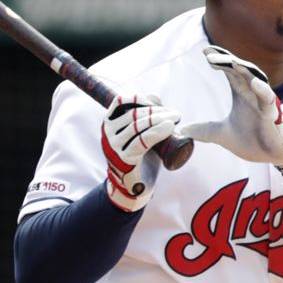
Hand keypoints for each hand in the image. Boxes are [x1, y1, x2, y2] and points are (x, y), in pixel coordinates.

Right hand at [101, 93, 180, 211]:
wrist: (135, 185)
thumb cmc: (140, 155)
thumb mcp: (139, 132)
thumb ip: (145, 115)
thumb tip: (154, 97)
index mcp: (109, 123)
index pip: (120, 102)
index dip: (140, 99)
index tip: (159, 104)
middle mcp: (107, 133)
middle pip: (133, 114)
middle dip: (156, 110)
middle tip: (175, 113)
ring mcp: (114, 147)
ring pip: (137, 126)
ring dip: (159, 119)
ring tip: (175, 118)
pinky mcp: (124, 159)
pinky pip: (141, 141)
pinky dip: (156, 132)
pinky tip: (169, 127)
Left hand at [178, 46, 282, 174]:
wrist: (270, 157)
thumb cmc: (251, 140)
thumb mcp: (220, 135)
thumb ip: (203, 130)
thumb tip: (182, 131)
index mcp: (241, 93)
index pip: (230, 70)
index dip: (219, 59)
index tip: (205, 51)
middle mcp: (252, 93)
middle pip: (240, 69)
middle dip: (226, 59)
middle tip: (210, 54)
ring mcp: (262, 102)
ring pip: (255, 79)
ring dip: (244, 69)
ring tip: (231, 60)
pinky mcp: (272, 114)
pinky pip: (268, 99)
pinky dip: (262, 90)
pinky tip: (254, 82)